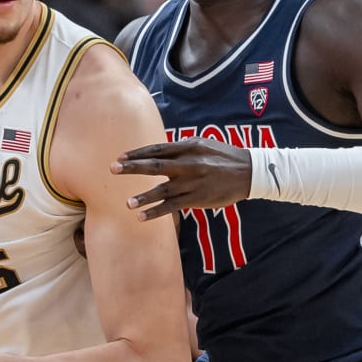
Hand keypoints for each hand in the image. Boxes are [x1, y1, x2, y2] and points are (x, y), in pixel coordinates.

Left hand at [113, 139, 252, 220]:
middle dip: (133, 168)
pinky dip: (157, 211)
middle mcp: (189, 163)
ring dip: (144, 197)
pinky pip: (173, 206)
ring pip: (163, 190)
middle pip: (155, 166)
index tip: (120, 157)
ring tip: (127, 203)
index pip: (158, 149)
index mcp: (189, 146)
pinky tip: (142, 217)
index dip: (138, 153)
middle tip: (113, 169)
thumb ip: (182, 148)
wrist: (249, 172)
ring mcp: (193, 182)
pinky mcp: (197, 198)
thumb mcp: (203, 144)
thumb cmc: (224, 157)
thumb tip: (160, 151)